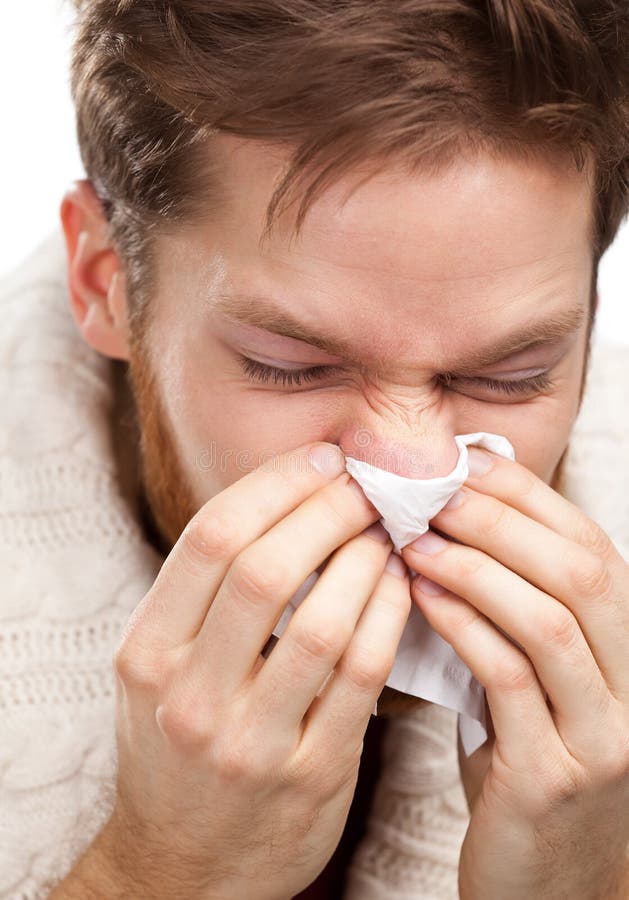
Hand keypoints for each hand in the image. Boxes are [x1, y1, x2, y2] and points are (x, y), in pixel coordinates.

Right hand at [109, 441, 410, 899]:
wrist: (183, 867)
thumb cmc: (177, 746)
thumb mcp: (159, 668)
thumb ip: (206, 594)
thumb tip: (288, 496)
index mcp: (146, 652)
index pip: (211, 538)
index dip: (277, 484)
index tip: (322, 457)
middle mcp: (188, 694)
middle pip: (266, 568)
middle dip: (329, 509)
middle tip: (367, 483)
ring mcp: (249, 741)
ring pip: (325, 620)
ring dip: (368, 558)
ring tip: (389, 529)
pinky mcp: (310, 774)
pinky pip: (362, 675)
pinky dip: (389, 614)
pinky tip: (401, 584)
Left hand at [401, 447, 628, 899]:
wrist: (555, 890)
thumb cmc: (529, 770)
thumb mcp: (537, 686)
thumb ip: (510, 617)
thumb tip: (449, 529)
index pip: (590, 547)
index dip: (526, 498)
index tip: (462, 465)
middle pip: (578, 571)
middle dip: (499, 520)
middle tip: (430, 493)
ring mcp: (604, 734)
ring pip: (548, 619)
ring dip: (475, 566)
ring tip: (413, 538)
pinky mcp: (556, 778)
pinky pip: (509, 679)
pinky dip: (463, 624)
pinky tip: (420, 594)